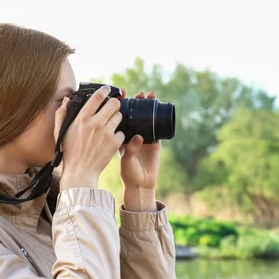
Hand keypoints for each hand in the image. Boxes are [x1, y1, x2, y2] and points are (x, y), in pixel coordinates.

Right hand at [56, 86, 124, 190]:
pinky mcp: (114, 143)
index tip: (107, 90)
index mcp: (81, 118)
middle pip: (114, 104)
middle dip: (114, 104)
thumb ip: (61, 113)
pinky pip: (121, 132)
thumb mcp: (60, 132)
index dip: (105, 90)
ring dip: (116, 119)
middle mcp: (95, 123)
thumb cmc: (68, 152)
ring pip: (119, 117)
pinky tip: (111, 140)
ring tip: (110, 125)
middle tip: (112, 108)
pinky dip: (118, 136)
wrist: (80, 172)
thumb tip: (66, 99)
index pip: (97, 97)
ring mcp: (106, 133)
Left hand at [119, 90, 159, 210]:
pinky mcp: (155, 141)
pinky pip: (157, 125)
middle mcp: (131, 133)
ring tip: (150, 95)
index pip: (119, 116)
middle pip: (134, 113)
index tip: (121, 94)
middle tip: (139, 94)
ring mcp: (144, 135)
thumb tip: (137, 137)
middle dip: (137, 102)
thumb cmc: (128, 173)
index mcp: (120, 135)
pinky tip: (159, 107)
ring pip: (146, 117)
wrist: (141, 184)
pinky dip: (158, 116)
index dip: (121, 104)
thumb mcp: (126, 159)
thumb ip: (130, 148)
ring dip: (148, 106)